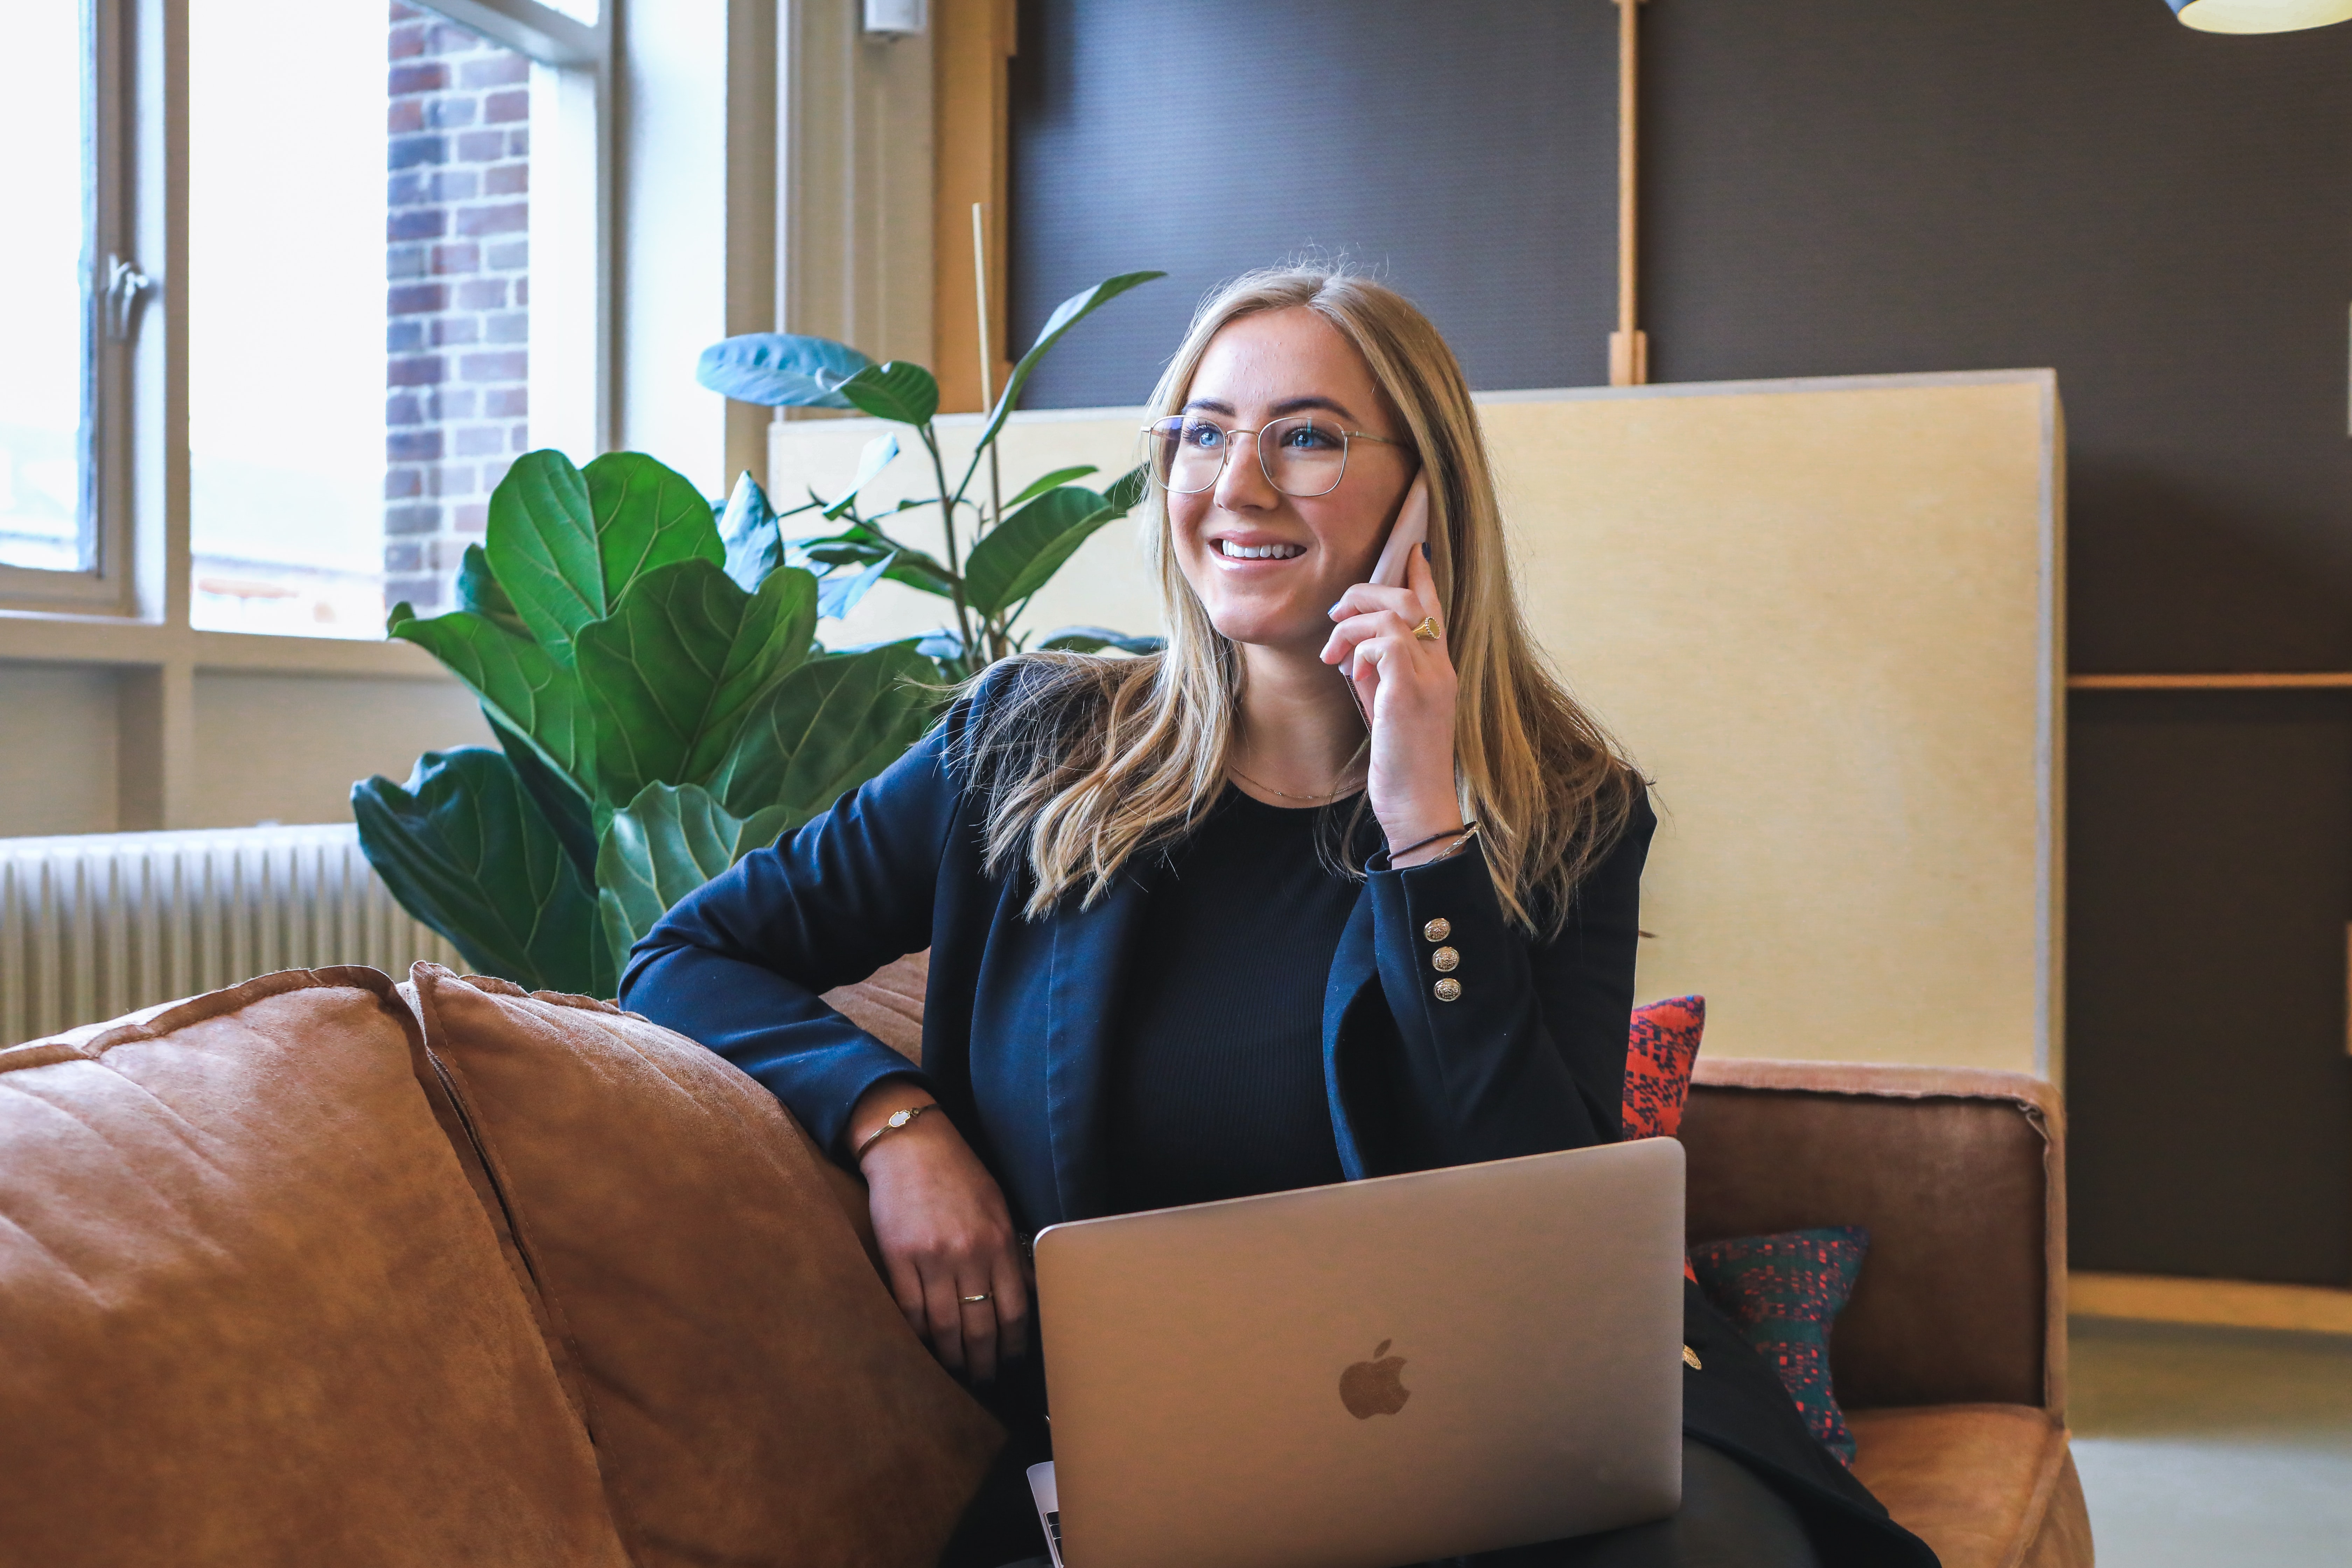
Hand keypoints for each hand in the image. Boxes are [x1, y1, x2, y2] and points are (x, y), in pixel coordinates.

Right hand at [849, 1084, 1029, 1381]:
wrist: (911, 1144)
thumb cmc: (958, 1174)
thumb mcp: (997, 1207)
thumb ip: (1009, 1251)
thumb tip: (1024, 1293)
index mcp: (998, 1242)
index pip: (1013, 1311)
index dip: (1014, 1345)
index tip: (1012, 1362)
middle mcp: (969, 1254)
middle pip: (980, 1327)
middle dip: (983, 1362)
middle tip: (984, 1381)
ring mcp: (932, 1258)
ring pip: (944, 1326)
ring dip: (950, 1357)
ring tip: (954, 1373)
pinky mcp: (899, 1257)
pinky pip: (910, 1309)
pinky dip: (918, 1335)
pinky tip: (924, 1347)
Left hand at [1320, 544, 1462, 858]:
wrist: (1418, 805)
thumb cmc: (1401, 763)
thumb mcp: (1388, 709)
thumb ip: (1380, 675)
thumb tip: (1355, 651)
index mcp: (1439, 669)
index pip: (1434, 608)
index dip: (1421, 576)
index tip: (1410, 550)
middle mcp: (1441, 667)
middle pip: (1410, 599)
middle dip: (1366, 593)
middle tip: (1336, 615)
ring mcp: (1430, 678)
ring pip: (1394, 613)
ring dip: (1354, 623)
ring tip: (1333, 651)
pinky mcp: (1411, 692)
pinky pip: (1385, 641)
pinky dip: (1360, 648)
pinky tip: (1350, 672)